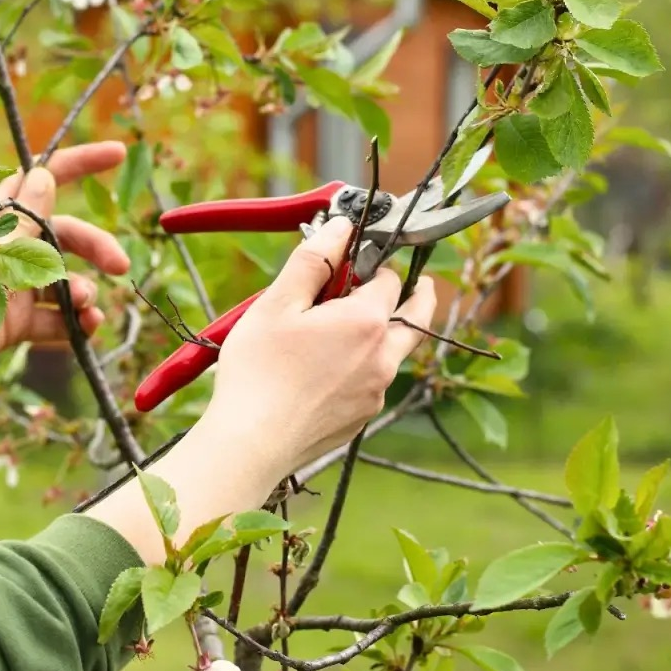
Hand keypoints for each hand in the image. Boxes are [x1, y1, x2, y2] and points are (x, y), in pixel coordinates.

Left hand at [0, 142, 131, 381]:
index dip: (81, 164)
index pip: (46, 179)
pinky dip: (74, 325)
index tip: (117, 154)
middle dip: (97, 247)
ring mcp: (13, 285)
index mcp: (0, 215)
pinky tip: (87, 329)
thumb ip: (24, 217)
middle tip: (121, 265)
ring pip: (64, 282)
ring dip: (84, 292)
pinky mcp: (13, 322)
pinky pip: (54, 320)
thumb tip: (46, 172)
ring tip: (86, 306)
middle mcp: (11, 247)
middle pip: (68, 237)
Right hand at [204, 215, 436, 473]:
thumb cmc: (259, 372)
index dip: (373, 263)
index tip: (355, 260)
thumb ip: (314, 260)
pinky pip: (374, 382)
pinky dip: (363, 366)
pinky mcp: (362, 417)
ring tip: (349, 327)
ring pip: (394, 352)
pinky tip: (327, 369)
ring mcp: (377, 391)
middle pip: (417, 317)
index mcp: (367, 322)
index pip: (390, 278)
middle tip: (413, 283)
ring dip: (383, 333)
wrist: (252, 443)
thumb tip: (341, 227)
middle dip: (416, 295)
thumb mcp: (277, 304)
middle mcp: (384, 357)